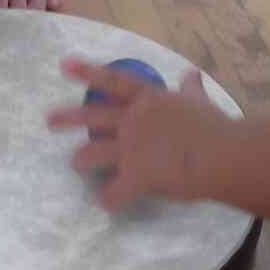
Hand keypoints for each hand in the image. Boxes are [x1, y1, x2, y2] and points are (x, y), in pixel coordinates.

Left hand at [48, 57, 231, 210]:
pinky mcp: (135, 176)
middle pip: (94, 116)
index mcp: (149, 100)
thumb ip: (190, 89)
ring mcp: (130, 148)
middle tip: (49, 120)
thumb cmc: (213, 125)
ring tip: (74, 162)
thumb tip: (191, 74)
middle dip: (69, 118)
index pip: (113, 81)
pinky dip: (110, 199)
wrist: (220, 153)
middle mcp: (133, 121)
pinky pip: (114, 192)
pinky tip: (106, 203)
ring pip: (94, 153)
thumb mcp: (200, 102)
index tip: (63, 66)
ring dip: (82, 158)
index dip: (88, 72)